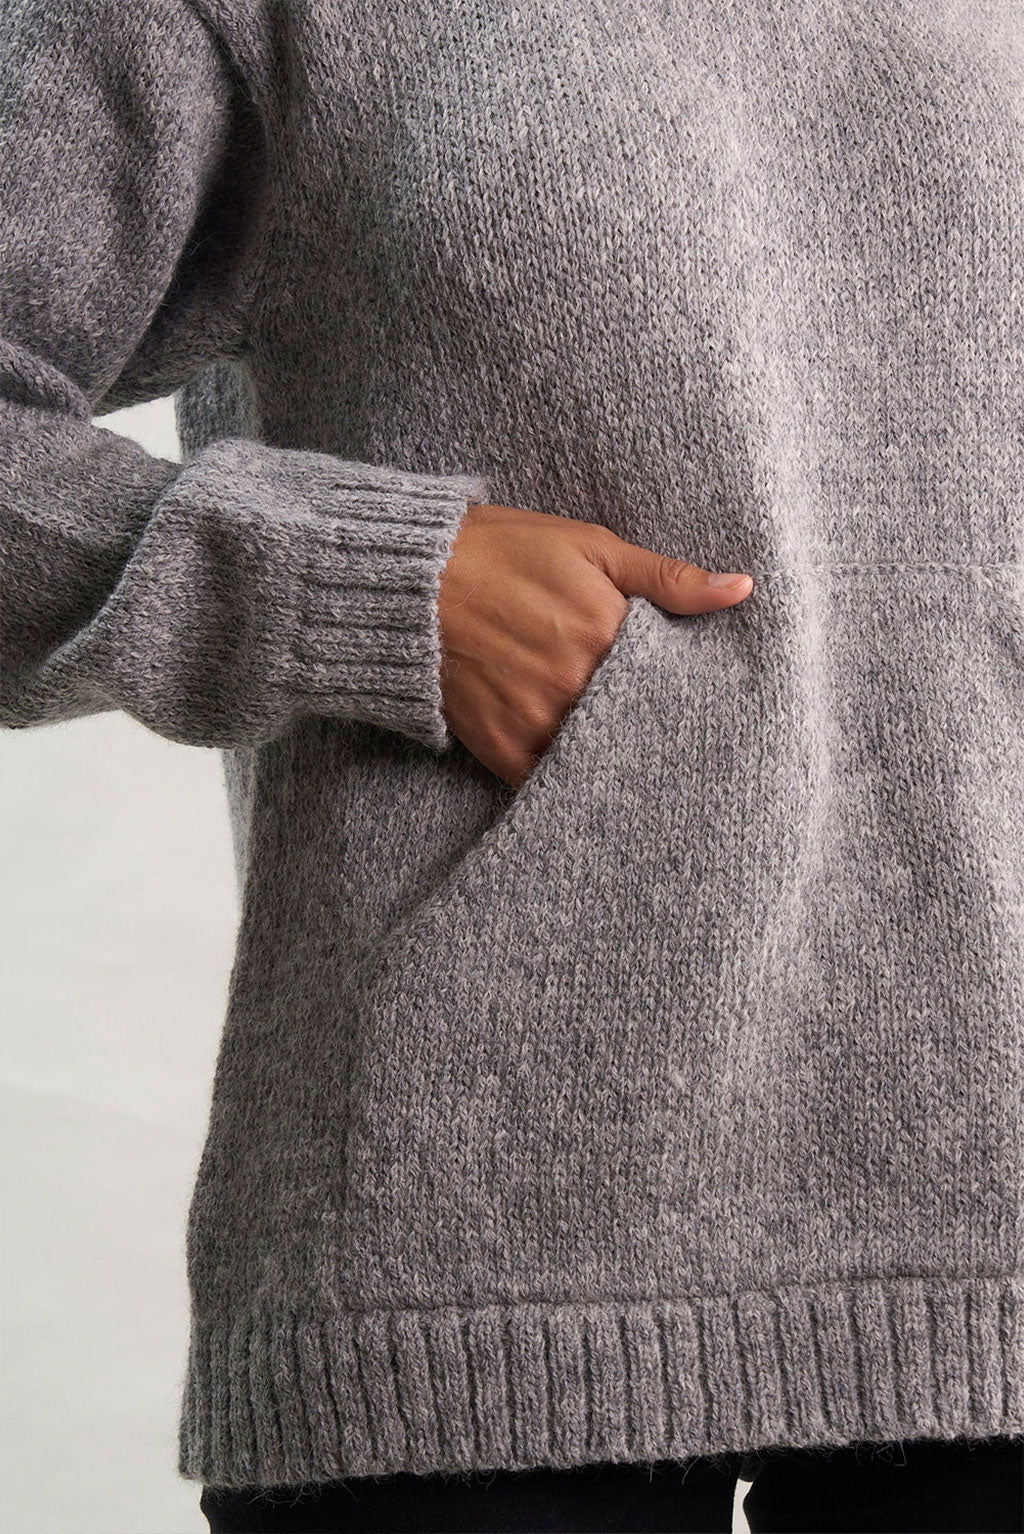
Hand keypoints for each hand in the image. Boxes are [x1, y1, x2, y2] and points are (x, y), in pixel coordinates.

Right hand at [438, 503, 753, 786]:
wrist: (412, 582)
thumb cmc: (504, 552)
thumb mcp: (592, 547)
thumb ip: (667, 576)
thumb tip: (741, 589)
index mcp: (607, 633)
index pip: (672, 681)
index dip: (684, 689)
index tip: (697, 695)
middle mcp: (576, 684)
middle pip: (640, 723)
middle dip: (654, 725)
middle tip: (675, 734)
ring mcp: (537, 720)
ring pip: (601, 757)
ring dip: (617, 755)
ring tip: (635, 752)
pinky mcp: (503, 747)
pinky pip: (551, 782)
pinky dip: (570, 779)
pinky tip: (587, 770)